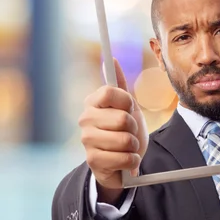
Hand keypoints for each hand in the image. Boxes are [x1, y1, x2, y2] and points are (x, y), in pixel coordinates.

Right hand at [78, 58, 147, 201]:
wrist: (123, 160)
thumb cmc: (125, 130)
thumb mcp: (128, 106)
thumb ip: (120, 84)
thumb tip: (112, 59)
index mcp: (93, 102)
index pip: (109, 91)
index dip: (126, 101)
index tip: (129, 108)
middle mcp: (85, 119)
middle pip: (122, 118)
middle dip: (134, 127)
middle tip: (129, 131)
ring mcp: (87, 140)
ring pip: (125, 140)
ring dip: (134, 145)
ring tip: (127, 147)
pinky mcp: (92, 161)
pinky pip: (124, 158)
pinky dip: (132, 160)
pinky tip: (126, 160)